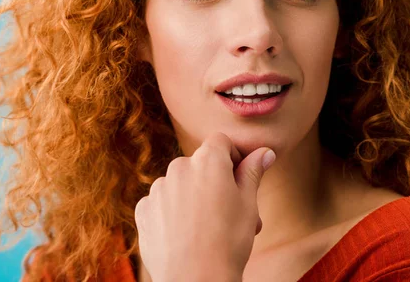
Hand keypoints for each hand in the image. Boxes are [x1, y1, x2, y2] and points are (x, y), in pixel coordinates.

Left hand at [134, 132, 276, 280]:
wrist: (196, 280)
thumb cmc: (228, 241)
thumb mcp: (249, 203)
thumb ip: (252, 172)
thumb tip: (265, 153)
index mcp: (208, 160)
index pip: (221, 142)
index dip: (233, 157)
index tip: (239, 178)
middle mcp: (179, 167)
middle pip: (200, 163)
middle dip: (214, 180)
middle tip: (231, 211)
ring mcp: (158, 188)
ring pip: (181, 183)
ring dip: (193, 196)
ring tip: (209, 228)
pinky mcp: (145, 210)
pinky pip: (162, 202)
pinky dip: (173, 212)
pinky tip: (186, 235)